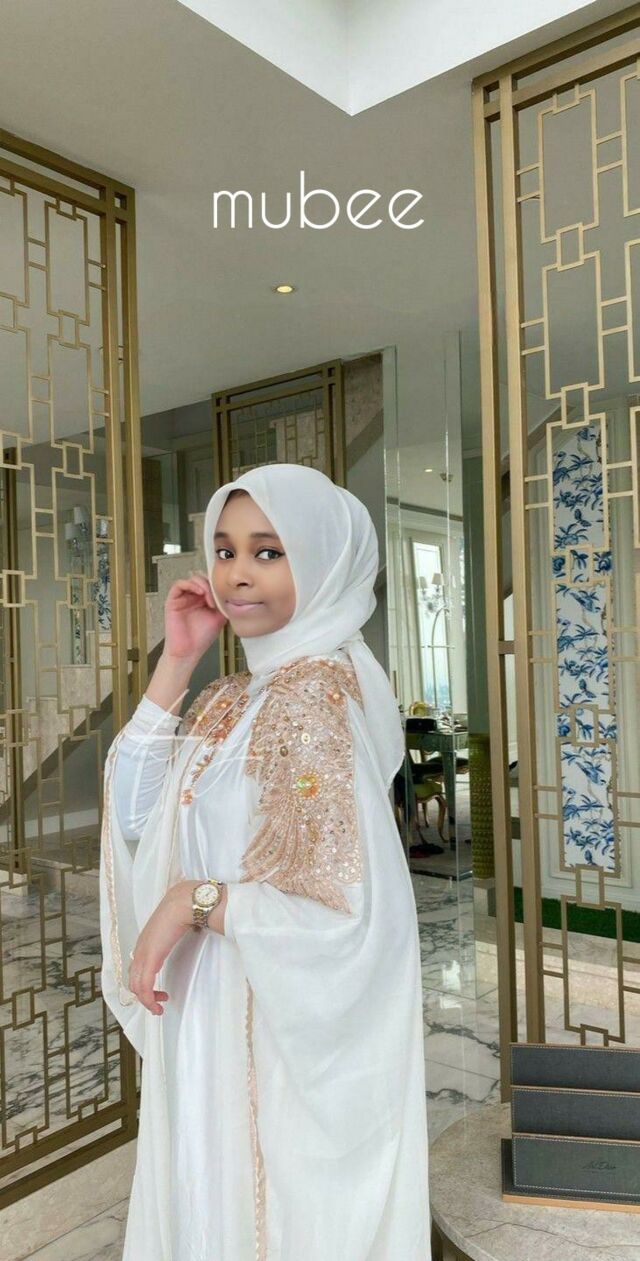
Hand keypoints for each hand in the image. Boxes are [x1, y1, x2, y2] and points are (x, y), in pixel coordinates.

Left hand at [128, 880, 227, 1013]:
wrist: (185, 902)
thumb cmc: (184, 909)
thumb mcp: (177, 923)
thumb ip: (176, 930)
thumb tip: (190, 928)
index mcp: (146, 940)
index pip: (136, 968)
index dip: (143, 983)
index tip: (158, 991)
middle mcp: (140, 948)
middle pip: (133, 980)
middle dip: (145, 996)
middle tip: (158, 1005)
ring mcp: (143, 953)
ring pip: (137, 986)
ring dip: (147, 1001)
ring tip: (159, 1008)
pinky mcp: (150, 958)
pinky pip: (145, 985)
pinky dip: (149, 999)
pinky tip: (158, 1005)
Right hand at [163, 572, 227, 663]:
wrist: (188, 652)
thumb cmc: (201, 638)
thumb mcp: (219, 617)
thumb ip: (223, 603)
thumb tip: (230, 592)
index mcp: (203, 600)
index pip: (210, 583)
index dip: (218, 584)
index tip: (225, 592)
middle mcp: (192, 597)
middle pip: (202, 578)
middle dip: (211, 583)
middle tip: (218, 595)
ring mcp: (182, 598)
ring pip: (192, 579)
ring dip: (203, 584)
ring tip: (209, 597)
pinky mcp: (172, 600)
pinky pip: (179, 584)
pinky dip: (190, 584)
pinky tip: (200, 592)